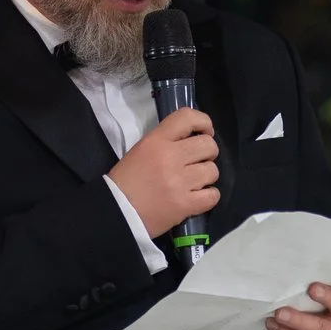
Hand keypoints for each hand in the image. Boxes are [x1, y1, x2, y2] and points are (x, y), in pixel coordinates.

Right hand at [106, 107, 219, 237]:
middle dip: (208, 153)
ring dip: (206, 177)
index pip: (187, 117)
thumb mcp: (141, 150)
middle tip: (197, 162)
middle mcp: (171, 157)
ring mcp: (180, 182)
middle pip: (208, 145)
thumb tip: (192, 140)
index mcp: (156, 141)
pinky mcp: (186, 204)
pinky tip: (197, 197)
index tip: (205, 131)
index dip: (203, 122)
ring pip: (213, 171)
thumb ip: (166, 142)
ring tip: (193, 182)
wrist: (117, 211)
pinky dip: (208, 196)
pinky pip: (213, 195)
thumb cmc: (127, 180)